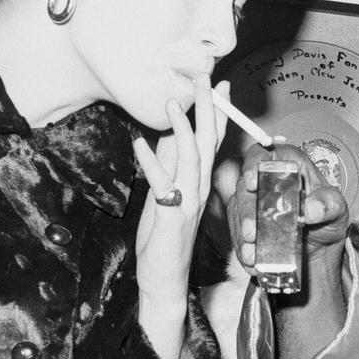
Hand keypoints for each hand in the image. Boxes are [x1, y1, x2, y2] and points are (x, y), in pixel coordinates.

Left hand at [131, 76, 225, 358]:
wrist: (164, 280)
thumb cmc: (163, 239)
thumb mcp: (164, 195)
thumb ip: (167, 166)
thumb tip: (166, 136)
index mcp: (199, 182)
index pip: (213, 141)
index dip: (217, 112)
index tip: (218, 83)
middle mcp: (200, 189)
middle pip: (209, 143)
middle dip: (207, 109)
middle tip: (204, 78)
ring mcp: (189, 204)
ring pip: (192, 160)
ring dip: (183, 130)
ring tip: (173, 104)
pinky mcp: (173, 218)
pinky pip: (164, 186)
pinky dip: (151, 163)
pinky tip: (140, 144)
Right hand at [223, 140, 349, 283]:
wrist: (319, 246)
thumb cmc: (327, 217)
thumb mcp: (336, 208)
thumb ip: (328, 204)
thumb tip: (311, 208)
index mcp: (287, 165)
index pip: (264, 153)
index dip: (253, 164)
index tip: (252, 183)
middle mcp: (265, 180)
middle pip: (244, 187)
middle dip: (246, 212)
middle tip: (252, 233)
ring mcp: (252, 202)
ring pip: (237, 213)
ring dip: (242, 236)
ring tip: (253, 254)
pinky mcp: (244, 224)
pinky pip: (236, 234)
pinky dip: (243, 250)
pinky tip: (253, 261)